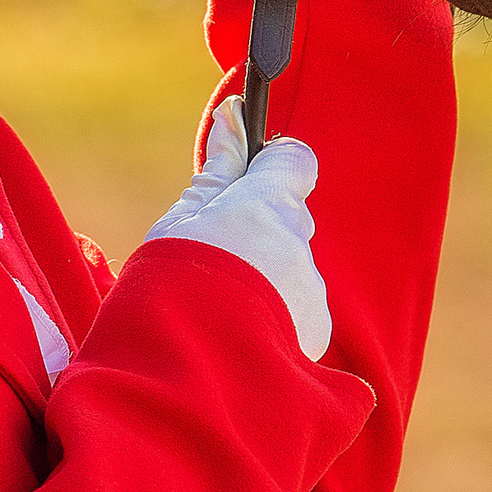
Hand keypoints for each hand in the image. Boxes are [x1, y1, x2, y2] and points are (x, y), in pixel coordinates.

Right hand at [144, 98, 330, 359]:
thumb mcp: (183, 220)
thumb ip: (219, 170)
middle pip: (288, 221)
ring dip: (263, 280)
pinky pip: (297, 314)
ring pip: (291, 270)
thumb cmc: (175, 286)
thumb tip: (233, 115)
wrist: (191, 375)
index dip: (271, 167)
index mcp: (268, 207)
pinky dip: (272, 320)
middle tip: (212, 257)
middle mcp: (299, 247)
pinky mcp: (316, 337)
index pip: (294, 161)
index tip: (245, 178)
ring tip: (218, 308)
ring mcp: (310, 294)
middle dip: (258, 231)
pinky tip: (236, 337)